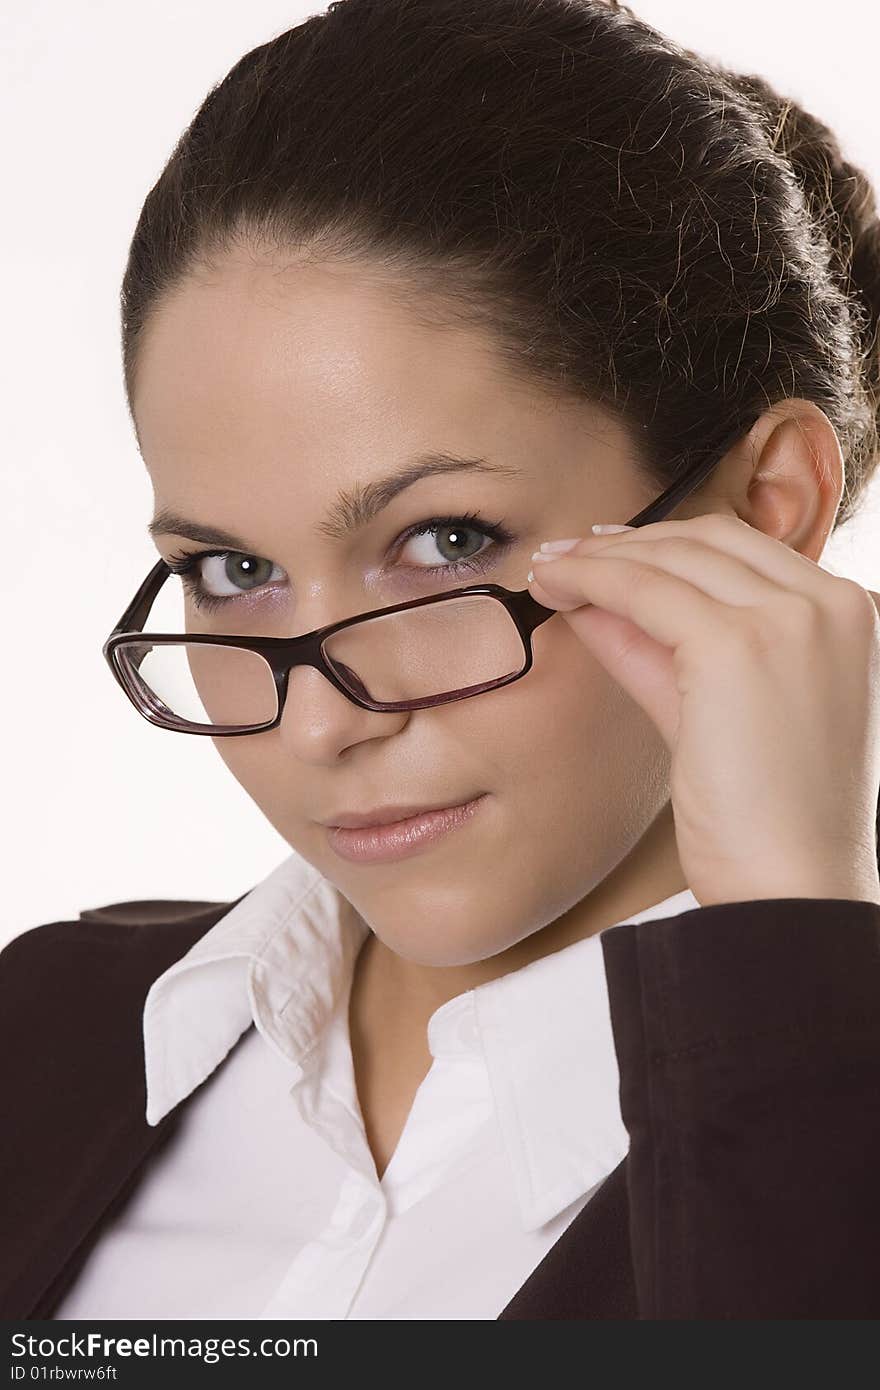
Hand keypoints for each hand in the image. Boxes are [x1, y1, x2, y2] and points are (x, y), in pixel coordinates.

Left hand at [527, 514, 879, 906]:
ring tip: (548, 567)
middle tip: (566, 552)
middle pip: (712, 541)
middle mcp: (834, 605)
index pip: (748, 552)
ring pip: (674, 558)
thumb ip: (664, 652)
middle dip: (629, 542)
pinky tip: (555, 586)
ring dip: (600, 557)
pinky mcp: (739, 646)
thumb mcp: (718, 712)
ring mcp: (792, 620)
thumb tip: (597, 603)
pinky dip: (592, 580)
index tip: (610, 551)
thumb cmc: (769, 820)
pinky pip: (644, 591)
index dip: (670, 543)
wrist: (794, 889)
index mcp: (853, 616)